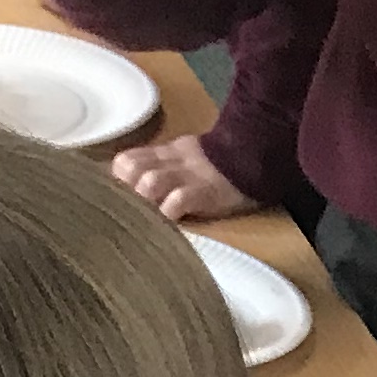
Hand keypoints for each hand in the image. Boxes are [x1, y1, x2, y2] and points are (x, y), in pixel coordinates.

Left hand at [112, 130, 255, 225]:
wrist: (260, 151)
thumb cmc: (220, 163)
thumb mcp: (186, 156)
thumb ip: (161, 165)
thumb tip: (132, 184)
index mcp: (166, 153)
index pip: (125, 161)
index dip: (116, 180)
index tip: (116, 198)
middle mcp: (171, 162)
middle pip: (130, 169)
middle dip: (124, 191)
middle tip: (129, 211)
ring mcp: (188, 176)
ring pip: (149, 183)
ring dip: (143, 203)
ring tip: (146, 218)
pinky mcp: (204, 191)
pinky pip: (177, 202)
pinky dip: (167, 215)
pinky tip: (167, 225)